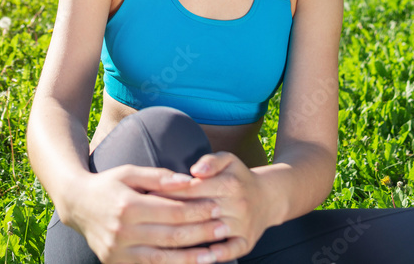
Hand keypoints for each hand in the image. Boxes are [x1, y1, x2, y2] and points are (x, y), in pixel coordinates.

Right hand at [63, 164, 230, 263]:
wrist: (76, 205)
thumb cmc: (107, 185)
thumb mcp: (129, 172)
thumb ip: (159, 177)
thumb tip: (189, 181)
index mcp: (127, 205)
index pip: (171, 210)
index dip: (197, 210)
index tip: (216, 206)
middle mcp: (122, 231)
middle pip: (171, 235)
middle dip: (201, 233)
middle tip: (223, 227)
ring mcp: (117, 251)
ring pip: (164, 258)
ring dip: (193, 257)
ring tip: (215, 252)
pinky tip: (192, 262)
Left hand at [153, 153, 274, 261]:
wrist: (267, 198)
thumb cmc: (238, 178)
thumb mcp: (228, 160)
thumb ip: (210, 161)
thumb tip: (194, 171)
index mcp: (229, 183)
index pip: (192, 188)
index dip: (168, 191)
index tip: (147, 194)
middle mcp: (237, 205)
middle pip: (198, 211)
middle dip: (171, 213)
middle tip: (146, 217)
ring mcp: (242, 225)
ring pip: (210, 232)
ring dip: (187, 235)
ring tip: (161, 236)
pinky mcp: (246, 241)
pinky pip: (230, 251)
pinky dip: (215, 255)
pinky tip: (198, 256)